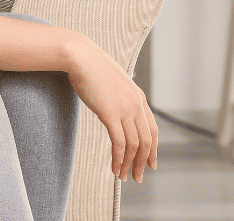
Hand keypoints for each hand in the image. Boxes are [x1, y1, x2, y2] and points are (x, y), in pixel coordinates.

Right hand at [66, 36, 157, 182]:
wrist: (80, 57)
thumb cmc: (91, 67)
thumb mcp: (112, 83)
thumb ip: (119, 96)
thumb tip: (115, 107)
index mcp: (139, 98)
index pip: (152, 130)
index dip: (153, 150)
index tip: (151, 164)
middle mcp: (136, 105)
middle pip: (146, 141)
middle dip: (143, 162)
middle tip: (138, 177)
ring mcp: (124, 110)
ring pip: (134, 146)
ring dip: (129, 165)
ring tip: (123, 177)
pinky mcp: (110, 114)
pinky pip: (119, 143)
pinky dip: (118, 159)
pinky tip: (114, 168)